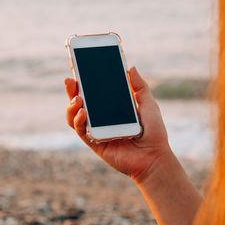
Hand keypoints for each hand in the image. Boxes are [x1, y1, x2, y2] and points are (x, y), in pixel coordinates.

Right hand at [64, 66, 171, 182]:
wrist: (154, 156)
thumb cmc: (154, 132)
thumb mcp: (149, 105)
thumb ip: (140, 87)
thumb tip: (131, 67)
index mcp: (114, 108)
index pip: (96, 93)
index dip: (86, 82)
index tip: (80, 69)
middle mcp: (103, 119)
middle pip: (82, 103)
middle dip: (72, 91)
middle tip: (69, 81)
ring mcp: (98, 131)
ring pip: (76, 117)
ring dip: (72, 107)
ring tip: (77, 98)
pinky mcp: (95, 143)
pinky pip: (81, 131)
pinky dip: (78, 121)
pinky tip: (83, 113)